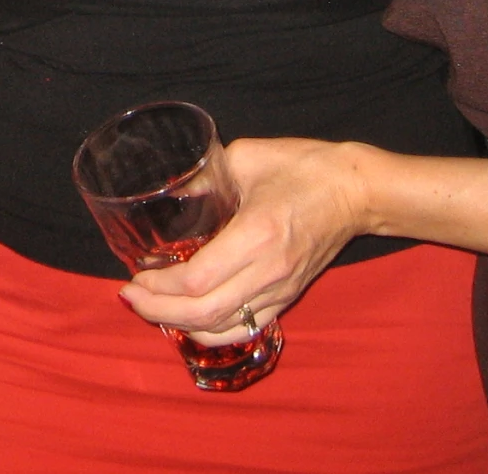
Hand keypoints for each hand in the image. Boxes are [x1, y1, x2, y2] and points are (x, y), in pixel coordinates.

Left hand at [120, 137, 366, 344]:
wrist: (357, 191)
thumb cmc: (303, 166)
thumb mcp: (247, 157)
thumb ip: (205, 176)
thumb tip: (169, 190)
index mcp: (256, 234)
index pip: (197, 279)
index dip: (159, 285)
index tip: (135, 274)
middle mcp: (268, 271)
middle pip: (203, 313)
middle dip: (158, 310)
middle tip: (130, 297)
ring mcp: (281, 289)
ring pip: (223, 328)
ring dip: (181, 326)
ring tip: (152, 309)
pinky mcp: (289, 296)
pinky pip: (245, 327)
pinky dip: (211, 330)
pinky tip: (189, 318)